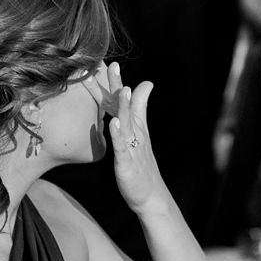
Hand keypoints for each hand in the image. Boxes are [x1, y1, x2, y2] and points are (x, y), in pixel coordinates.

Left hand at [84, 62, 168, 215]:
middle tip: (113, 66)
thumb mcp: (139, 136)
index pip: (125, 102)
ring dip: (124, 106)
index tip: (110, 63)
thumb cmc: (142, 167)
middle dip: (119, 86)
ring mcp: (132, 148)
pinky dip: (118, 134)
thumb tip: (144, 87)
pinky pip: (122, 147)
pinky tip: (114, 122)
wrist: (151, 197)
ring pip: (127, 123)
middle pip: (126, 107)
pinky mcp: (127, 163)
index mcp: (135, 128)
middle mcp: (134, 134)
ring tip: (121, 89)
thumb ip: (140, 111)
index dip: (117, 84)